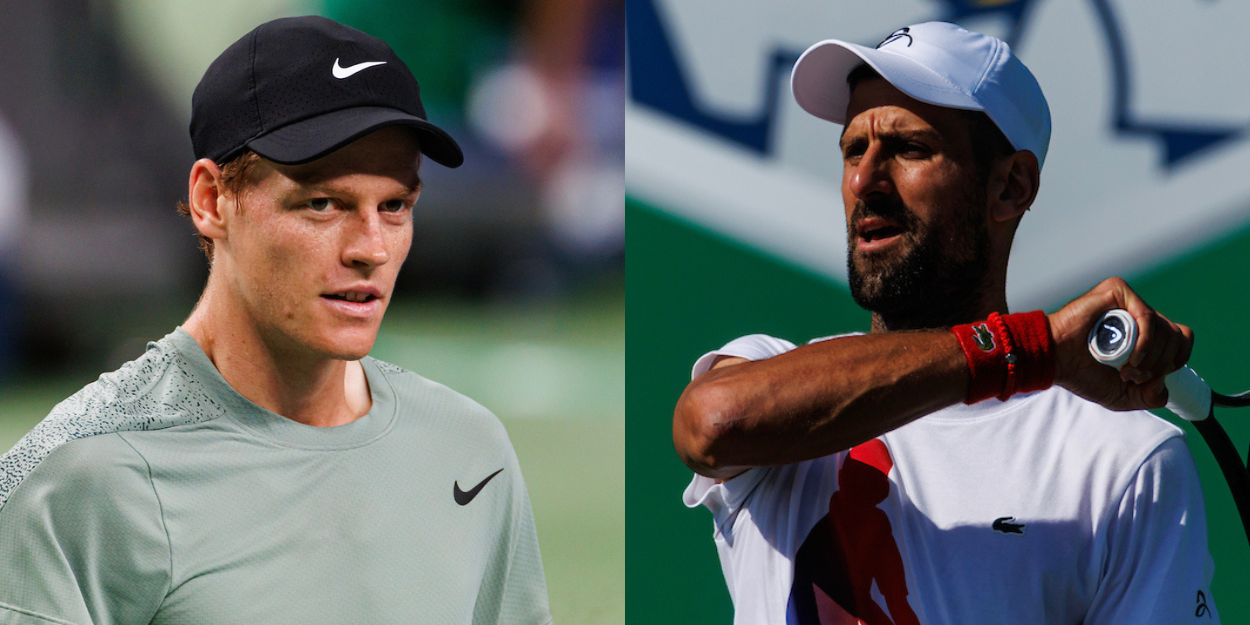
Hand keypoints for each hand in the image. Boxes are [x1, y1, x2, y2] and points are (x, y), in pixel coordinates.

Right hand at [1047, 277, 1192, 410]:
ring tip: (1126, 370)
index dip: (1175, 360)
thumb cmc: (1082, 374)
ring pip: (1165, 328)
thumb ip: (1149, 397)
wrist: (1054, 360)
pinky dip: (1146, 341)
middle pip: (1176, 336)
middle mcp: (1139, 315)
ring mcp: (1130, 303)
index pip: (1181, 339)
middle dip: (1160, 364)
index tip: (1152, 377)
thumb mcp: (1123, 396)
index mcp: (1144, 333)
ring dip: (1151, 357)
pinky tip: (1132, 357)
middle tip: (1132, 376)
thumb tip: (1163, 382)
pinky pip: (1148, 316)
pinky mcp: (1118, 293)